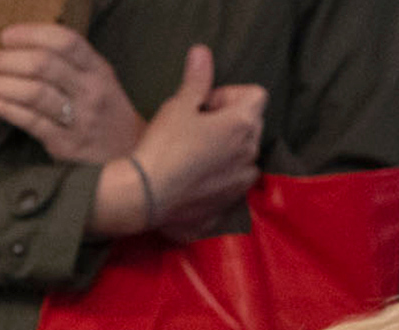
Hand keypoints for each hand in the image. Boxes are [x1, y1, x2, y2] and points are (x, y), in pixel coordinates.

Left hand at [0, 24, 139, 163]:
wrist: (130, 157)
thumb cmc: (104, 113)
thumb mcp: (97, 82)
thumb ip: (68, 65)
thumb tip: (19, 50)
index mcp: (98, 69)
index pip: (65, 41)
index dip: (32, 34)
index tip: (5, 35)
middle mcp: (90, 90)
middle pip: (43, 66)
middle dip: (3, 60)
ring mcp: (79, 119)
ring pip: (34, 93)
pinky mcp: (66, 145)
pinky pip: (30, 122)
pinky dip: (5, 109)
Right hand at [88, 47, 265, 240]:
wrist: (142, 197)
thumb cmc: (163, 146)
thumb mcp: (178, 106)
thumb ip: (197, 79)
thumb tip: (202, 51)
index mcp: (243, 123)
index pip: (255, 95)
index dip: (229, 95)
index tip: (203, 106)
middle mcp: (250, 153)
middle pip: (249, 127)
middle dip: (228, 124)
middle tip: (193, 131)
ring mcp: (240, 184)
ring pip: (242, 159)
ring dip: (226, 155)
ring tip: (194, 159)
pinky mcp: (225, 208)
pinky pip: (228, 188)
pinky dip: (216, 184)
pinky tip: (190, 184)